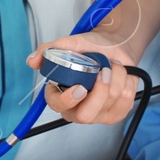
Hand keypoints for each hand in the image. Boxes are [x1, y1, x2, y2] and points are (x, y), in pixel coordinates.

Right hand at [25, 32, 139, 125]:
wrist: (114, 47)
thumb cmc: (91, 48)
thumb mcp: (69, 44)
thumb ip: (49, 50)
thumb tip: (32, 60)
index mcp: (61, 94)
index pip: (58, 106)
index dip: (68, 100)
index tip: (80, 87)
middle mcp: (77, 108)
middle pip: (86, 115)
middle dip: (100, 92)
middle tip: (105, 70)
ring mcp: (97, 114)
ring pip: (109, 103)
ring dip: (116, 77)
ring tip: (112, 65)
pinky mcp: (115, 114)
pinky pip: (126, 102)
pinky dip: (127, 82)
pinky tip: (121, 75)